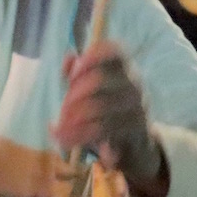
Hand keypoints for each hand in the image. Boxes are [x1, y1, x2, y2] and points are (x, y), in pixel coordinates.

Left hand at [54, 43, 166, 195]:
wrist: (133, 146)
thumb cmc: (105, 111)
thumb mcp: (87, 92)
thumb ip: (76, 74)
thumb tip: (69, 57)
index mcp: (122, 68)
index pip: (114, 51)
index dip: (90, 58)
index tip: (71, 75)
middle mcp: (134, 83)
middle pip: (99, 80)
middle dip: (73, 96)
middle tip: (62, 111)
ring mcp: (137, 105)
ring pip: (100, 107)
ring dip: (73, 119)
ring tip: (58, 131)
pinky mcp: (135, 128)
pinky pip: (103, 129)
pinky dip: (79, 135)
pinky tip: (66, 140)